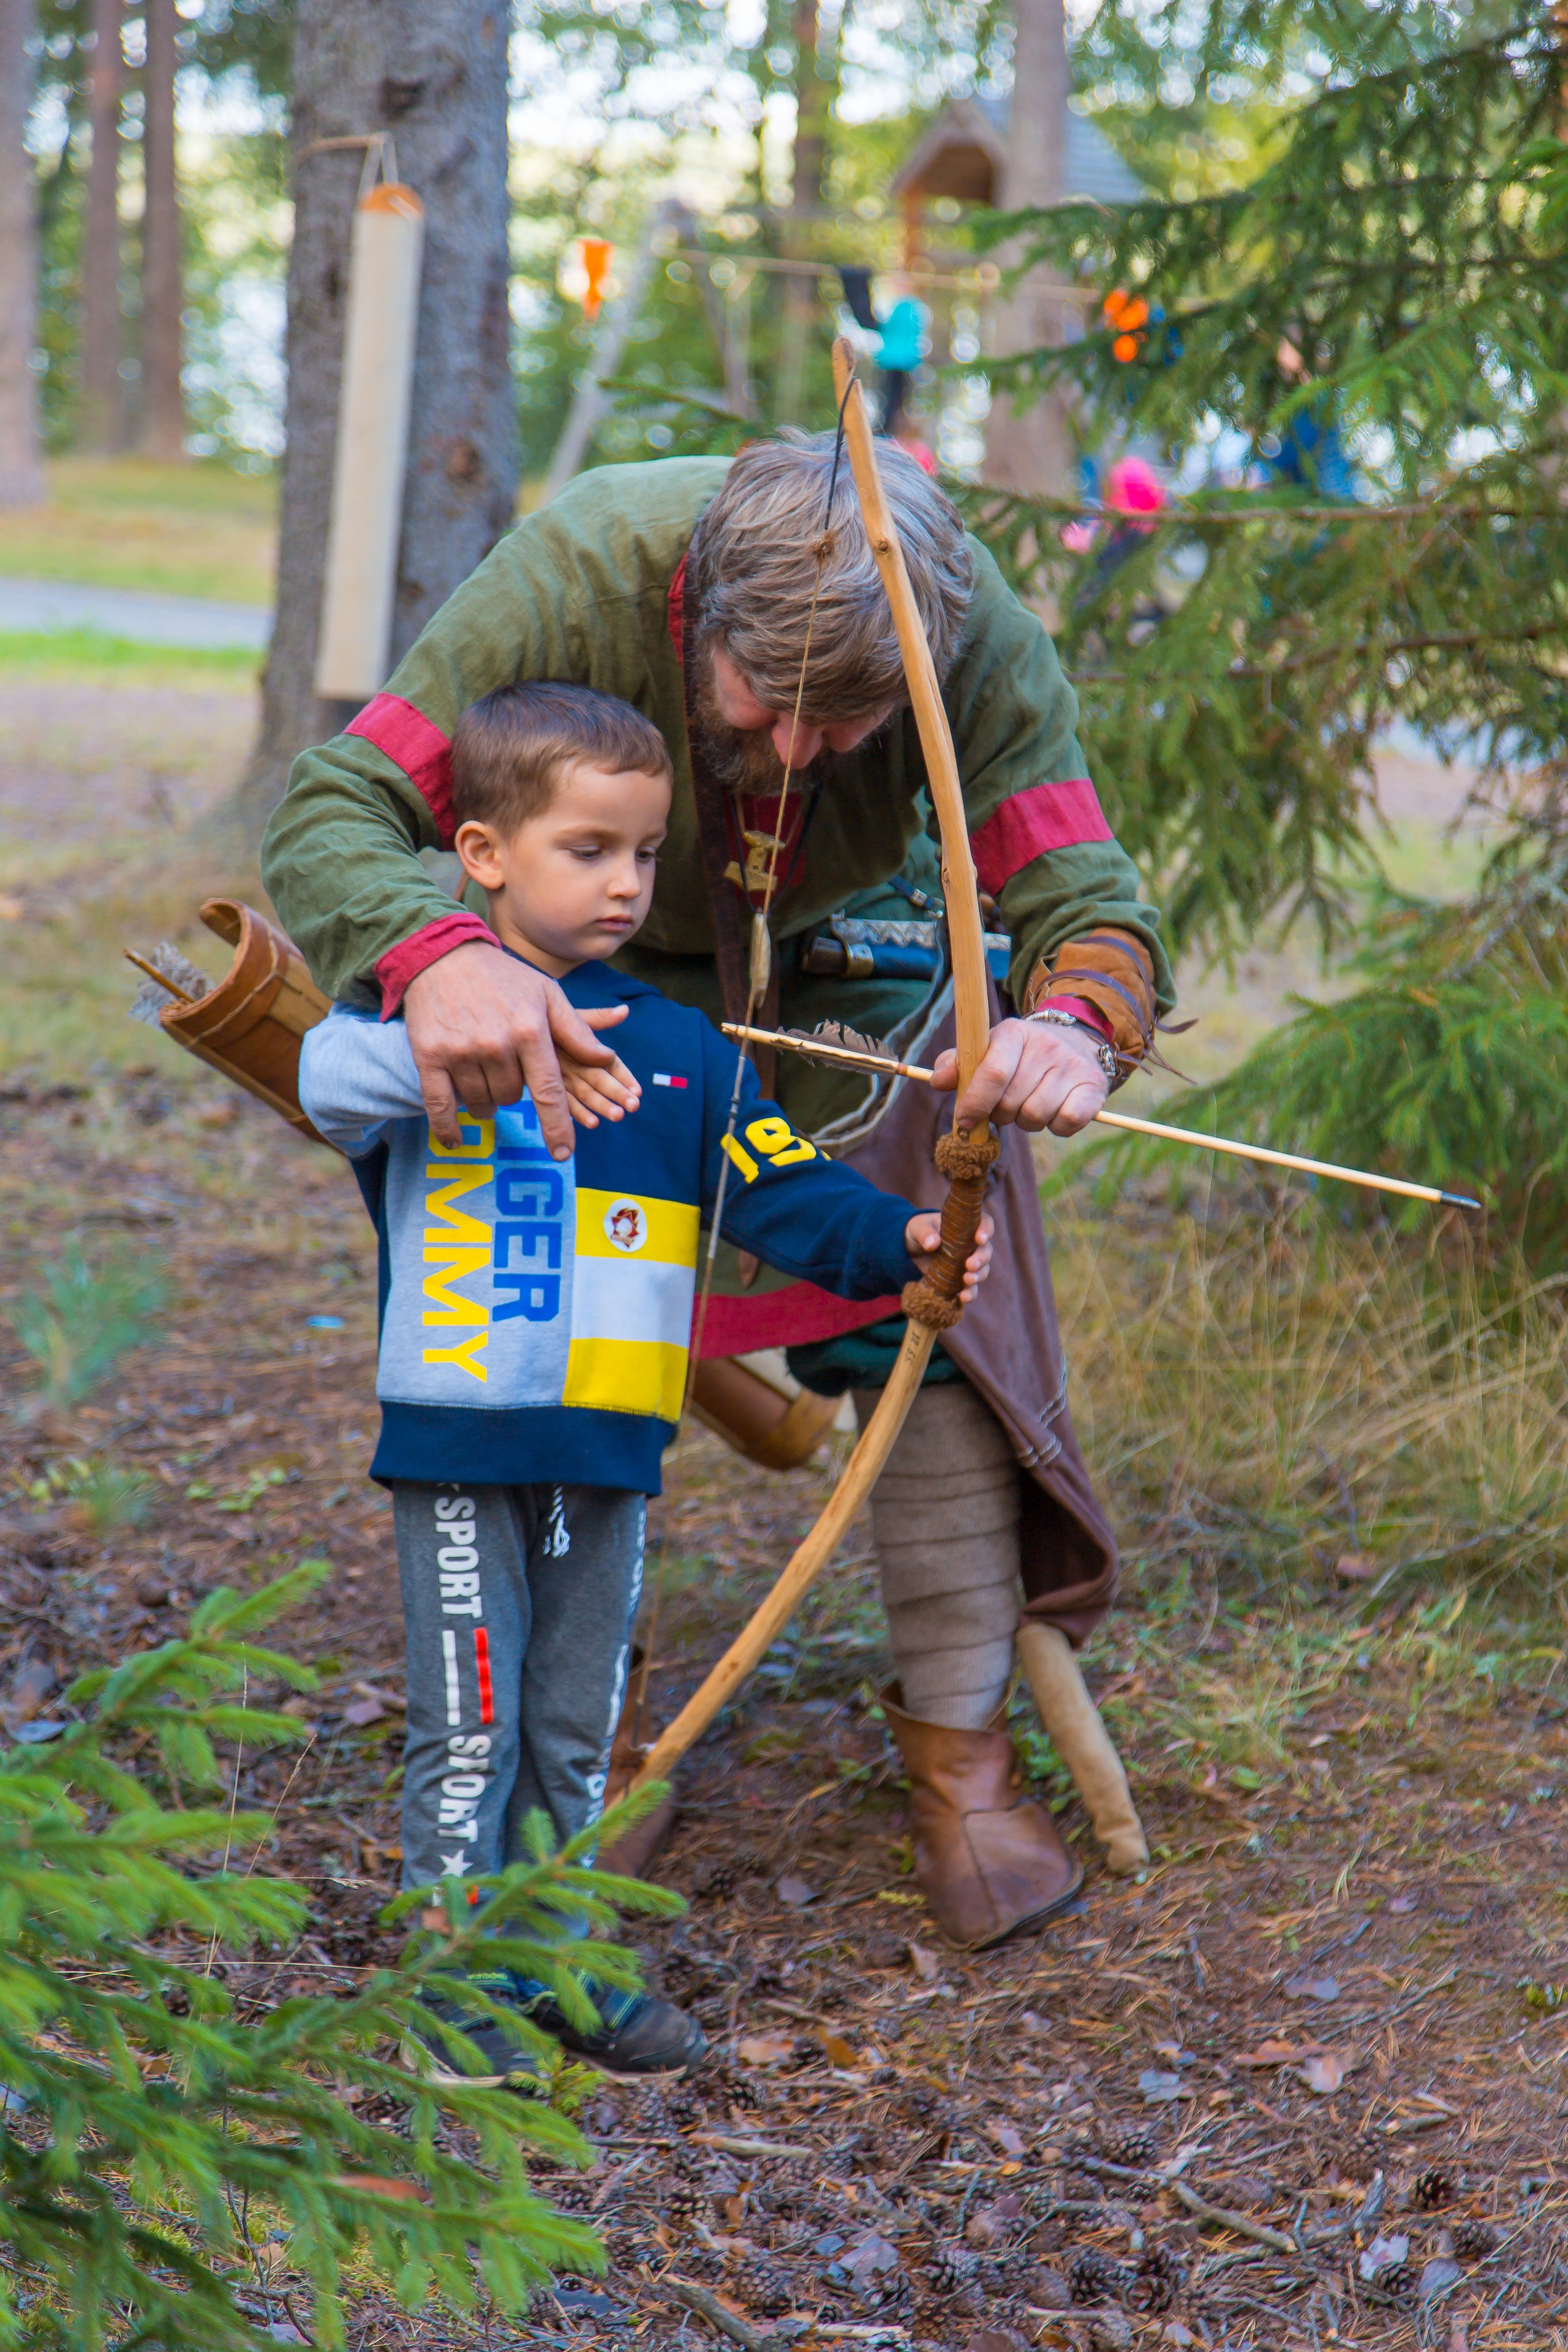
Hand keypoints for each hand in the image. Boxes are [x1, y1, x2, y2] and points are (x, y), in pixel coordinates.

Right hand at [402, 941, 640, 1157]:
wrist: (443, 956)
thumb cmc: (503, 978)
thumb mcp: (547, 995)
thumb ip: (577, 1031)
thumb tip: (607, 1059)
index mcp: (531, 1032)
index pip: (550, 1092)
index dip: (558, 1127)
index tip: (563, 1153)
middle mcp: (497, 1045)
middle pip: (514, 1098)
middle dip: (515, 1090)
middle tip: (506, 1065)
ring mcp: (461, 1052)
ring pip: (483, 1104)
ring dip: (486, 1101)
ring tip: (483, 1076)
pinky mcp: (430, 1056)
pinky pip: (441, 1106)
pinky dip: (448, 1128)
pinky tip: (454, 1140)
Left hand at [904, 1209, 993, 1304]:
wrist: (911, 1249)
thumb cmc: (919, 1231)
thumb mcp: (918, 1227)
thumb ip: (924, 1233)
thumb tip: (932, 1243)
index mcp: (966, 1226)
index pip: (985, 1224)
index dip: (986, 1230)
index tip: (979, 1238)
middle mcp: (972, 1245)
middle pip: (986, 1251)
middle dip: (981, 1259)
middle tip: (970, 1265)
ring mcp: (967, 1263)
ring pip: (982, 1270)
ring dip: (978, 1276)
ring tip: (967, 1280)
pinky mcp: (960, 1280)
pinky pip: (971, 1288)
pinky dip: (970, 1293)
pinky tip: (963, 1297)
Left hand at [929, 1016, 1107, 1137]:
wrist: (1077, 1042)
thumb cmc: (1020, 1055)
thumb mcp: (987, 1050)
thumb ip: (957, 1064)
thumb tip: (937, 1081)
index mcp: (1013, 1032)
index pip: (993, 1073)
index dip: (975, 1102)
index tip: (965, 1120)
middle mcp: (1046, 1046)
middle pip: (1010, 1103)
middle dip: (1000, 1114)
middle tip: (1006, 1104)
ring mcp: (1073, 1066)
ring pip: (1035, 1117)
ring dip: (1026, 1121)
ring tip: (1030, 1103)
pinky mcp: (1094, 1088)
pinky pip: (1065, 1124)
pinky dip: (1055, 1126)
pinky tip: (1054, 1110)